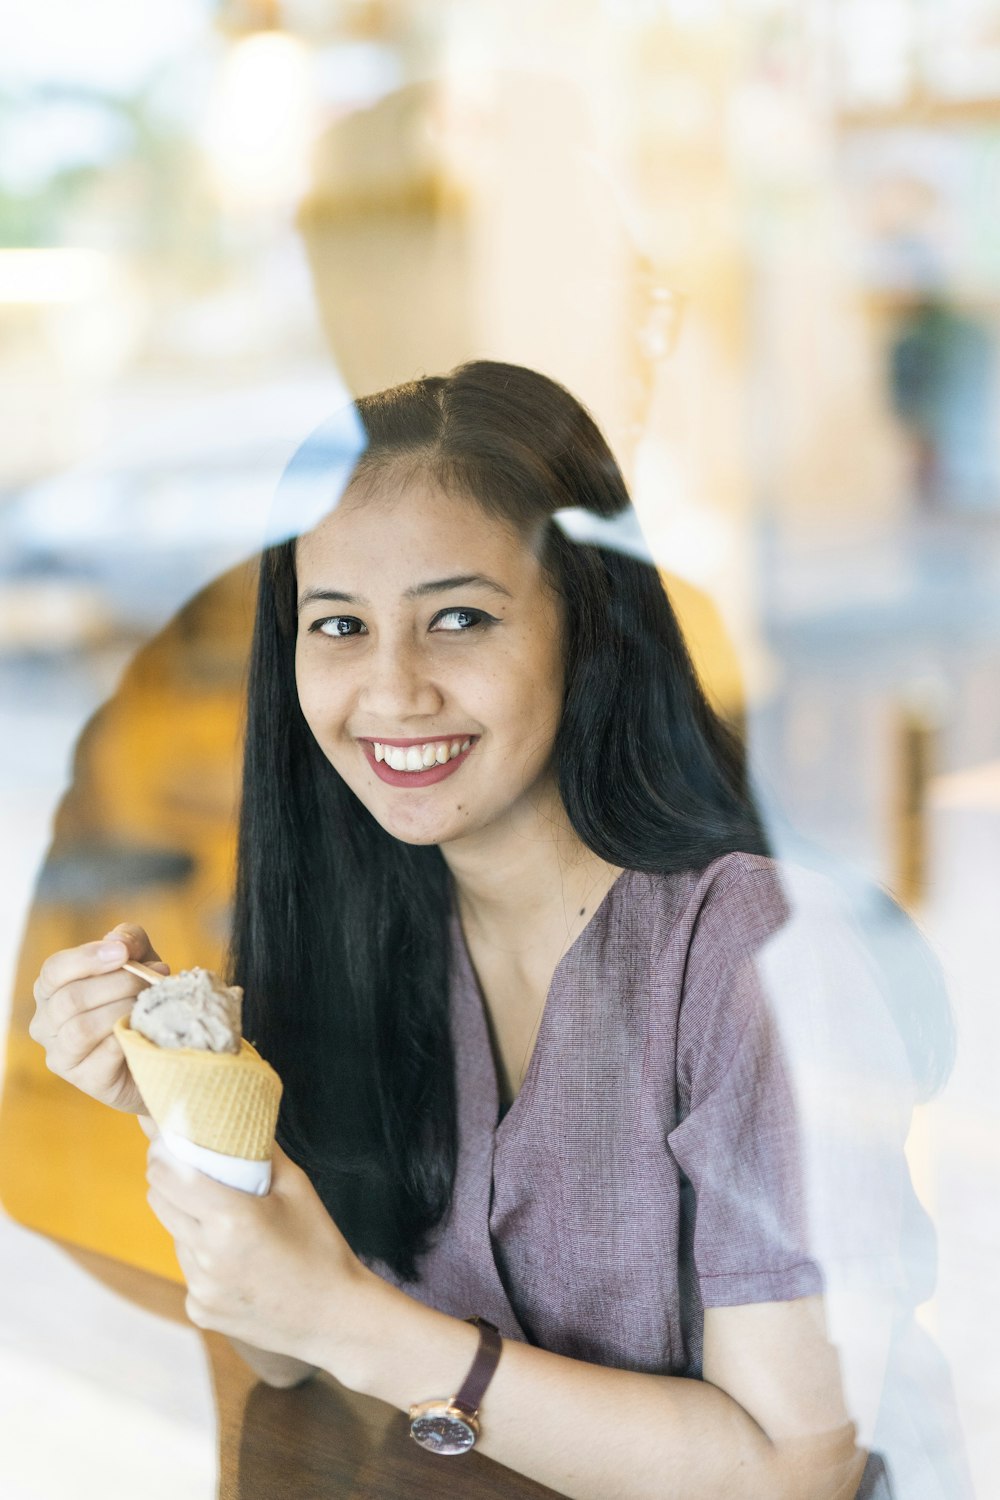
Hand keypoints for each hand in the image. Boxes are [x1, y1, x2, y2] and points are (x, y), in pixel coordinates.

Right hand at [29, 923, 168, 1112]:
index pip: (54, 970)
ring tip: (148, 1002)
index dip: (88, 958)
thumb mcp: (140, 960)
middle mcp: (46, 1023)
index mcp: (51, 990)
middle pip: (70, 999)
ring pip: (82, 1028)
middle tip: (151, 979)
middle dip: (118, 984)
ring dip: (122, 1009)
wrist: (160, 1050)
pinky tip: (144, 1027)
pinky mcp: (86, 1079)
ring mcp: (62, 1055)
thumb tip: (117, 942)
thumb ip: (129, 941)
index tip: (123, 953)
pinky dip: (128, 1036)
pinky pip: (104, 1054)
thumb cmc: (139, 999)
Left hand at [145, 1139, 367, 1371]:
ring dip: (189, 1218)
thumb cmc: (320, 1245)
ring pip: (174, 1233)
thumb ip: (259, 1150)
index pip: (167, 1172)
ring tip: (230, 1222)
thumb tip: (230, 1119)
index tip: (168, 1137)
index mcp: (231, 1217)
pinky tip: (238, 1261)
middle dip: (170, 1179)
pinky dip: (202, 1256)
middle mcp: (206, 1254)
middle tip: (193, 1168)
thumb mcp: (297, 1186)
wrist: (335, 1318)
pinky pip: (188, 1268)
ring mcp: (199, 1287)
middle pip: (159, 1200)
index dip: (162, 1151)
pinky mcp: (198, 1309)